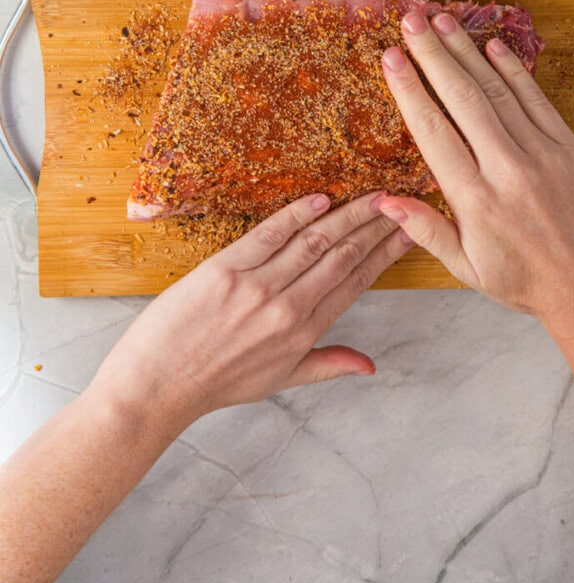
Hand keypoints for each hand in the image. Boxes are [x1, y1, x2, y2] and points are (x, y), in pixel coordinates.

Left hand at [91, 191, 411, 436]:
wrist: (157, 386)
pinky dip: (296, 214)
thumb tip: (369, 366)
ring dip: (348, 215)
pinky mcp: (225, 269)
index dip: (384, 254)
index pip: (355, 282)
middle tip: (401, 203)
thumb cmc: (214, 383)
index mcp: (303, 333)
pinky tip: (321, 198)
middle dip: (376, 227)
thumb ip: (328, 365)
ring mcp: (256, 287)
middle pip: (342, 256)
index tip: (407, 232)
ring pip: (314, 241)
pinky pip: (269, 234)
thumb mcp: (279, 379)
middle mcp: (287, 308)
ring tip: (373, 196)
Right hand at [378, 10, 573, 336]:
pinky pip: (536, 100)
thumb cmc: (525, 281)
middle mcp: (506, 169)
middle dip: (432, 54)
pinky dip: (513, 70)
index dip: (409, 90)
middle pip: (462, 99)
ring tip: (440, 21)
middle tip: (410, 20)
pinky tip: (491, 46)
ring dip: (466, 52)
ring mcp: (541, 154)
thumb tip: (384, 202)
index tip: (391, 58)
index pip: (433, 132)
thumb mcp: (465, 267)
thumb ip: (425, 230)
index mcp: (475, 200)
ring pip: (497, 91)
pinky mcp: (568, 148)